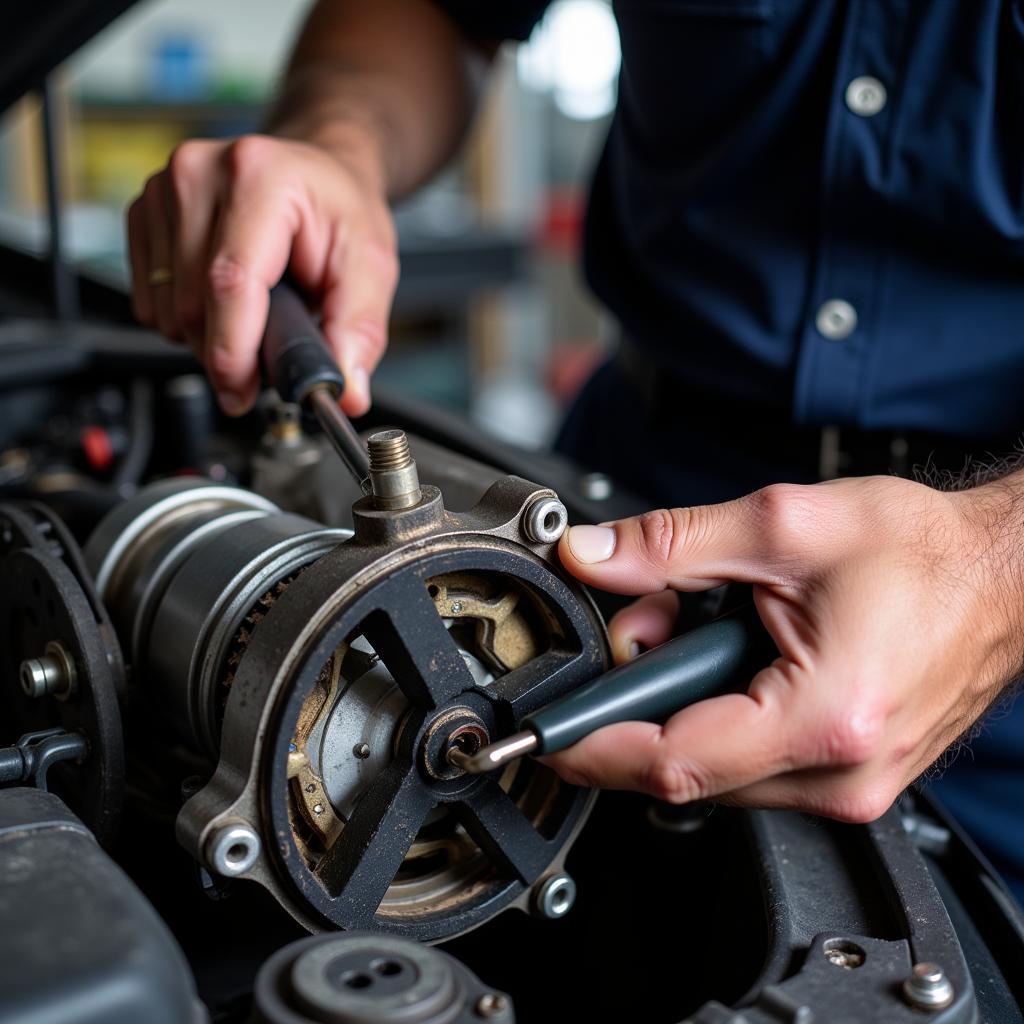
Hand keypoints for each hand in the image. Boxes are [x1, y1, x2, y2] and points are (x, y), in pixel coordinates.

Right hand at [126, 134, 397, 415]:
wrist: (317, 174)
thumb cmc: (340, 210)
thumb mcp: (371, 266)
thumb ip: (359, 331)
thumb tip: (347, 392)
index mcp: (262, 177)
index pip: (229, 281)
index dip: (233, 351)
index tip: (242, 392)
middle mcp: (202, 173)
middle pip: (193, 303)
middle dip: (228, 350)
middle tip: (271, 348)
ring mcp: (165, 188)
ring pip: (167, 308)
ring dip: (206, 336)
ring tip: (255, 313)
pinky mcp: (144, 209)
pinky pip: (150, 297)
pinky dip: (185, 318)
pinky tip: (222, 298)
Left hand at [549, 476, 1022, 821]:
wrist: (1007, 575)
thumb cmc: (926, 553)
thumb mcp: (783, 526)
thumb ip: (672, 544)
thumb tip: (591, 555)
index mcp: (825, 716)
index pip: (670, 761)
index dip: (594, 745)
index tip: (547, 733)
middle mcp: (840, 774)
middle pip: (684, 769)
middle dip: (640, 699)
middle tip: (652, 621)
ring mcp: (848, 786)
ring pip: (715, 770)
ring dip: (682, 703)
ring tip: (708, 626)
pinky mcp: (848, 778)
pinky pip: (751, 765)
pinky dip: (720, 715)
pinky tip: (737, 657)